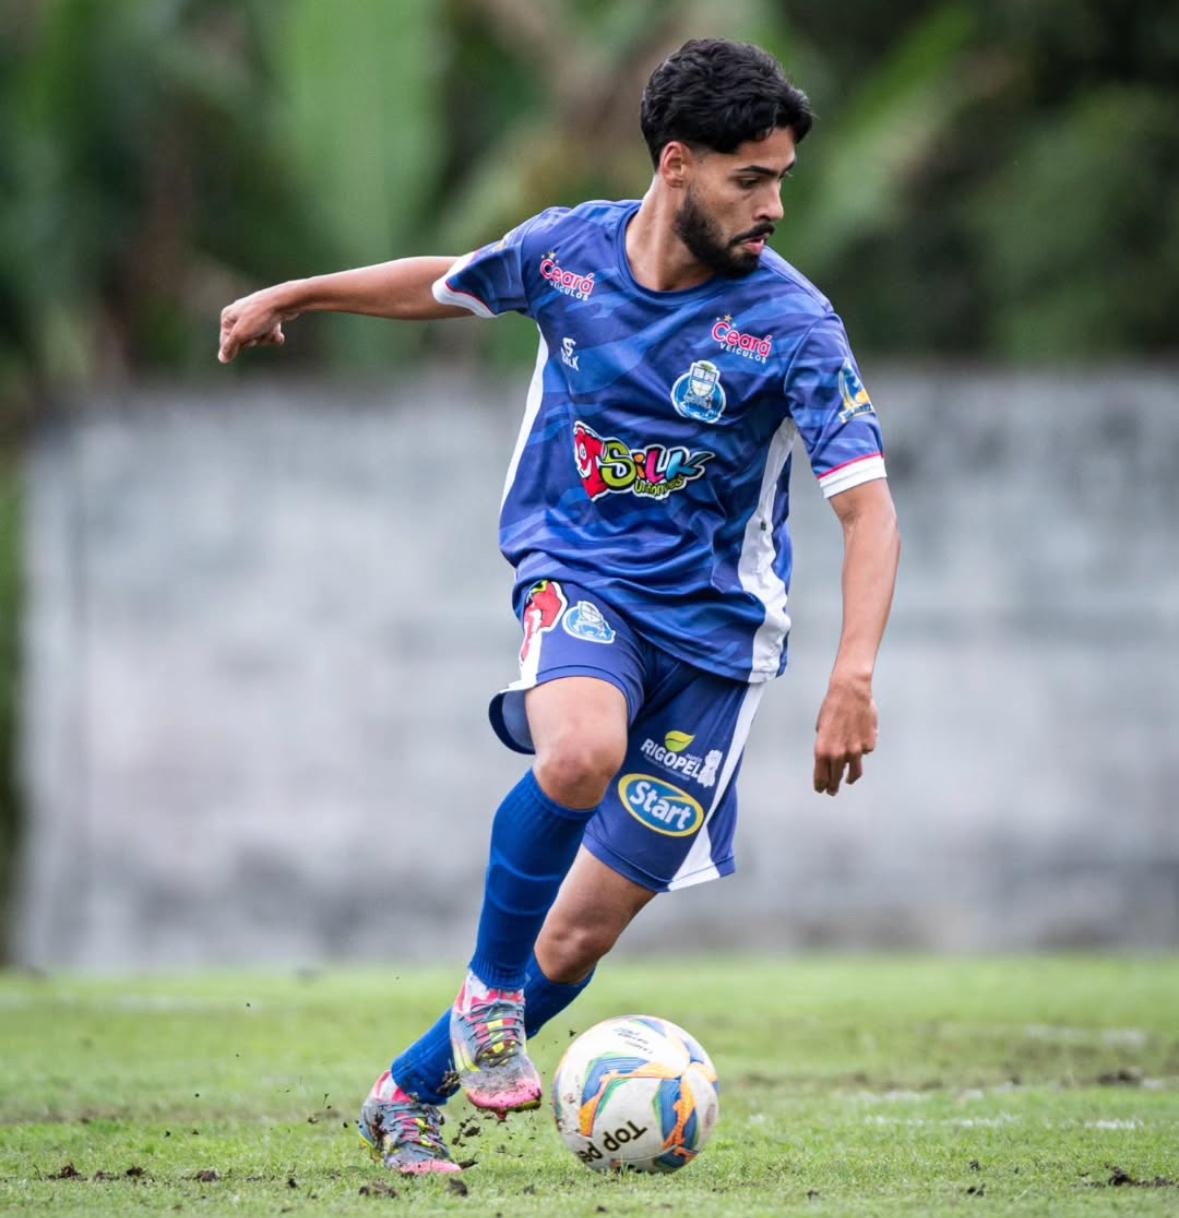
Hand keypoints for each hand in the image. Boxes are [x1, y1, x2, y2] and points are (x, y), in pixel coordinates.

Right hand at [218, 286, 296, 363]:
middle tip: (259, 330)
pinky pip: (269, 335)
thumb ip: (229, 347)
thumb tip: (222, 359)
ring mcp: (254, 317)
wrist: (284, 302)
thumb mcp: (241, 333)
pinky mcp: (268, 319)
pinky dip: (275, 335)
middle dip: (255, 340)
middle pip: (245, 342)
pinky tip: (278, 330)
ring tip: (270, 326)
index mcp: (228, 316)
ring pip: (259, 339)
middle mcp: (239, 315)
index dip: (240, 344)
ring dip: (266, 337)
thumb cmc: (260, 315)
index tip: (248, 337)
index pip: (227, 342)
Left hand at [812, 672, 876, 795]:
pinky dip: (862, 749)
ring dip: (850, 778)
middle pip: (836, 777)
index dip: (821, 785)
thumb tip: (831, 756)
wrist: (850, 693)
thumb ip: (826, 745)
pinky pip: (865, 752)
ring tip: (848, 780)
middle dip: (833, 786)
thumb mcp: (821, 728)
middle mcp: (839, 753)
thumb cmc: (832, 707)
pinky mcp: (869, 744)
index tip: (821, 790)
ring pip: (854, 772)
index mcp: (823, 750)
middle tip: (832, 791)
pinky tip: (859, 738)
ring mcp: (856, 751)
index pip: (821, 776)